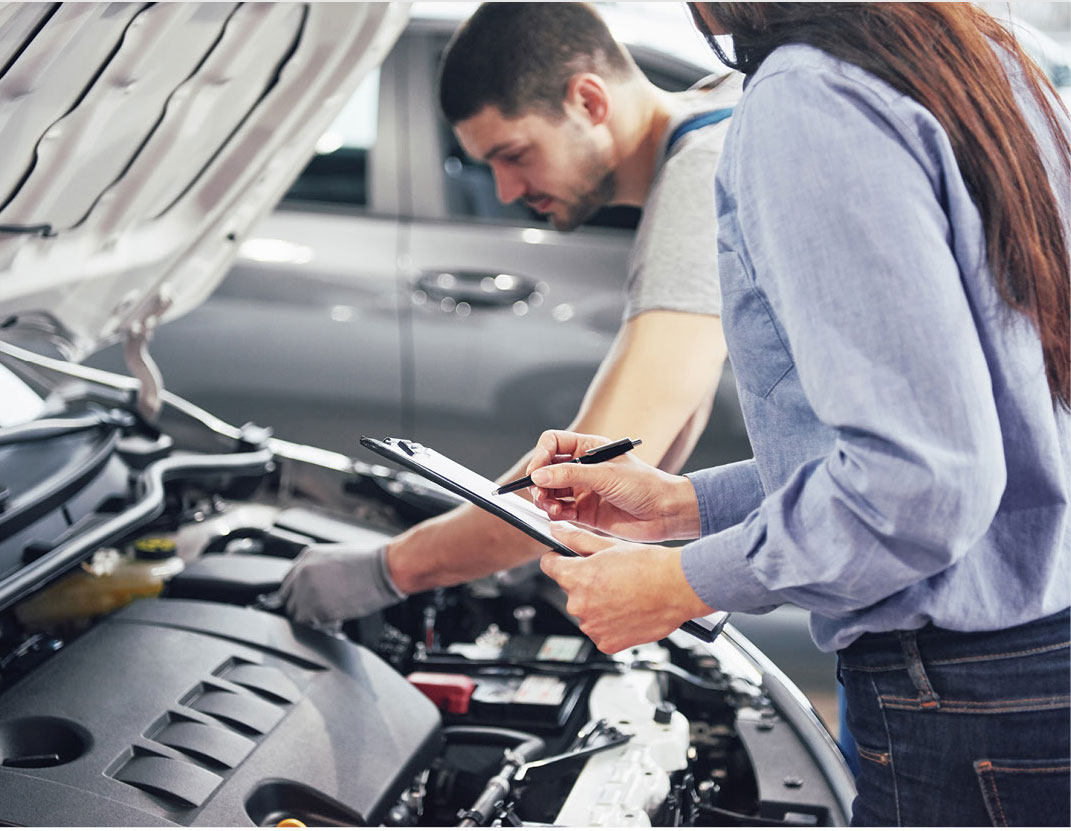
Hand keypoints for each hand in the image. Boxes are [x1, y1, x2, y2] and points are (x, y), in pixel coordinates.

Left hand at [278, 543, 404, 625]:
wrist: (384, 569)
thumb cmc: (372, 561)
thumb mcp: (340, 556)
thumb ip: (322, 569)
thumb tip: (321, 584)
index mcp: (308, 556)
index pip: (289, 580)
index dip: (300, 593)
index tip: (307, 600)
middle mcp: (302, 572)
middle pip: (289, 598)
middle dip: (303, 606)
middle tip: (319, 611)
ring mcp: (306, 590)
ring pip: (295, 613)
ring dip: (311, 618)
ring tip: (331, 616)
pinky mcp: (314, 608)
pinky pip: (307, 625)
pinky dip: (320, 627)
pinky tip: (335, 621)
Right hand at [525, 429, 700, 541]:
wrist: (665, 512)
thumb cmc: (644, 485)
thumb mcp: (605, 474)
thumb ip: (570, 474)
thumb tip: (538, 475)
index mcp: (589, 449)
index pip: (553, 444)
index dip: (540, 455)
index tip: (535, 471)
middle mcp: (583, 468)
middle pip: (547, 469)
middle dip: (539, 481)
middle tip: (539, 493)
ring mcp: (583, 490)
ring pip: (551, 492)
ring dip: (545, 499)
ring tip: (550, 506)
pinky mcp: (585, 512)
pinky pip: (561, 510)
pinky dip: (555, 513)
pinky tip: (558, 514)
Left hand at [540, 524, 713, 653]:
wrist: (678, 588)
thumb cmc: (650, 565)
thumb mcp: (610, 545)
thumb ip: (577, 539)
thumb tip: (557, 531)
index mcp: (576, 577)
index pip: (549, 566)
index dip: (559, 560)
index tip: (567, 560)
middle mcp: (579, 604)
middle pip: (571, 591)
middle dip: (585, 585)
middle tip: (612, 578)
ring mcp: (592, 627)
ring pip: (587, 613)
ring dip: (599, 606)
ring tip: (624, 595)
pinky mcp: (606, 643)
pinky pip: (601, 632)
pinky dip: (611, 625)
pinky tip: (628, 612)